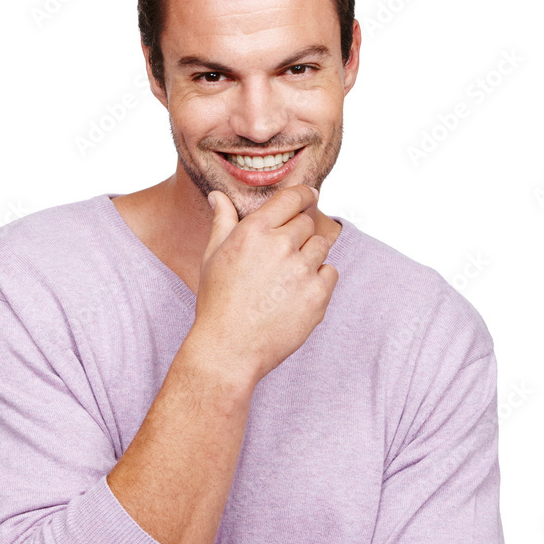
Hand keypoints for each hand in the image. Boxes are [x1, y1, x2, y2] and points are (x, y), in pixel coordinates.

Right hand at [193, 185, 338, 383]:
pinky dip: (319, 280)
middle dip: (299, 234)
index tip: (309, 196)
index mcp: (255, 230)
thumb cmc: (217, 302)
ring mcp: (302, 270)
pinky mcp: (317, 295)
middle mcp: (281, 245)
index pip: (293, 197)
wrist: (229, 348)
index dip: (304, 195)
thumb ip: (222, 221)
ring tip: (286, 278)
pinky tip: (296, 294)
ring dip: (309, 256)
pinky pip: (331, 273)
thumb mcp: (213, 256)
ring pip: (321, 246)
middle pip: (307, 223)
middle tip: (284, 256)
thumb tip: (217, 196)